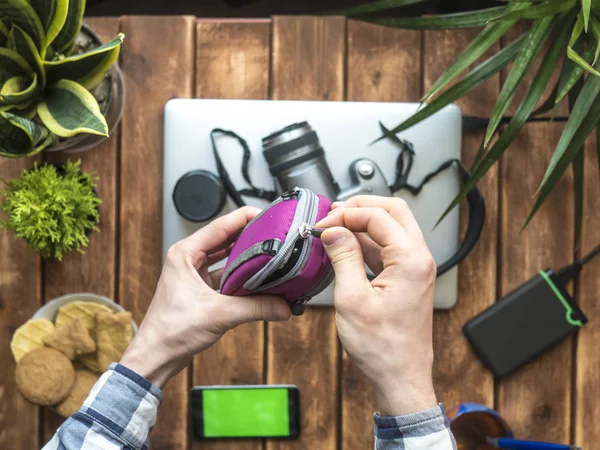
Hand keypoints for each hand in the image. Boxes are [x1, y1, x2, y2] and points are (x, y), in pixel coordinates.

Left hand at [120, 207, 290, 387]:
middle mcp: (188, 259)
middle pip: (225, 238)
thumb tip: (282, 306)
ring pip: (226, 256)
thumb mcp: (218, 315)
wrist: (156, 357)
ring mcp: (194, 274)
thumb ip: (254, 307)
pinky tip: (258, 278)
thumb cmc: (170, 331)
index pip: (220, 226)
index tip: (267, 215)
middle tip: (274, 234)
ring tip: (270, 252)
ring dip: (246, 256)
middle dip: (249, 235)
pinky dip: (241, 275)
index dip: (245, 217)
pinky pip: (226, 274)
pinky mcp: (200, 289)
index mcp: (184, 254)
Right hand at [316, 196, 437, 415]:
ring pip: (391, 228)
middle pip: (393, 212)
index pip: (378, 217)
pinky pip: (388, 248)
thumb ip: (343, 257)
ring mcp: (415, 268)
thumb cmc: (382, 348)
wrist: (400, 376)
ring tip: (335, 228)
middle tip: (334, 212)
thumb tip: (333, 231)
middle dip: (361, 207)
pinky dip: (366, 242)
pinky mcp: (407, 278)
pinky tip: (345, 247)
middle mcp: (419, 259)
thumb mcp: (352, 298)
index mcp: (411, 260)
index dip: (346, 215)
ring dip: (363, 223)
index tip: (323, 224)